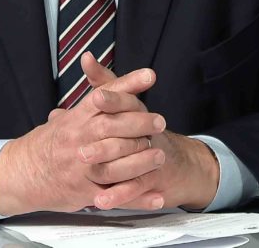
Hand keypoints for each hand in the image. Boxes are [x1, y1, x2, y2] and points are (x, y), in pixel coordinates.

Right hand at [0, 59, 167, 215]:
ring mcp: (81, 166)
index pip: (105, 95)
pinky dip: (138, 198)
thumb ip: (88, 98)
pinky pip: (115, 195)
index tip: (149, 75)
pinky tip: (157, 196)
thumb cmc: (49, 144)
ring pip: (115, 162)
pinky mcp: (84, 191)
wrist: (21, 173)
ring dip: (141, 161)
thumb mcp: (66, 117)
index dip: (128, 84)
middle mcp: (78, 139)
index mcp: (76, 118)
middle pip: (112, 126)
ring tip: (161, 157)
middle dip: (139, 123)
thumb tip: (91, 60)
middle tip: (160, 122)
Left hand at [77, 55, 220, 210]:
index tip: (96, 98)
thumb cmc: (144, 130)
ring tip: (88, 173)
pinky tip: (101, 200)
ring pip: (132, 161)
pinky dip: (119, 195)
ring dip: (109, 168)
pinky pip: (137, 188)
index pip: (128, 101)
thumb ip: (105, 81)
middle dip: (104, 141)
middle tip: (81, 149)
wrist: (177, 164)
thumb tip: (86, 58)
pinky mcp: (155, 180)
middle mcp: (148, 131)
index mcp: (138, 111)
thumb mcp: (125, 103)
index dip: (113, 99)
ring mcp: (152, 156)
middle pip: (129, 132)